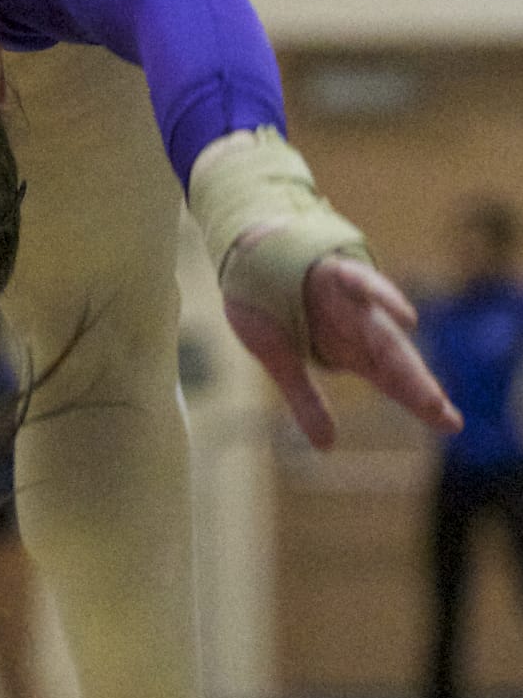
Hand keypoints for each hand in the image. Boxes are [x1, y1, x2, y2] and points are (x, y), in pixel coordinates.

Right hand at [224, 250, 462, 450]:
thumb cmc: (267, 302)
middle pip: (395, 360)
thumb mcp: (277, 359)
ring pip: (382, 329)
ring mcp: (348, 297)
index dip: (419, 400)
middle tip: (444, 416)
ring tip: (426, 391)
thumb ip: (304, 400)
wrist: (246, 250)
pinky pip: (360, 281)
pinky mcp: (333, 272)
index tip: (450, 424)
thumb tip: (326, 448)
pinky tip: (405, 316)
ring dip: (402, 357)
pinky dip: (380, 295)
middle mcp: (357, 324)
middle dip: (418, 388)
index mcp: (348, 347)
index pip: (393, 379)